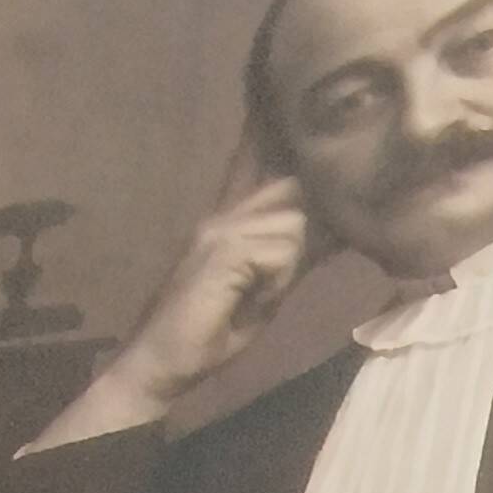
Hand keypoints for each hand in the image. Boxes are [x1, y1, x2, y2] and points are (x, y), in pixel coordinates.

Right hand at [102, 132, 329, 413]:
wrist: (163, 361)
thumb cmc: (209, 333)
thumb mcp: (263, 294)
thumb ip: (288, 262)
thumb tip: (329, 236)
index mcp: (232, 222)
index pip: (266, 173)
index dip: (288, 151)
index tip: (310, 131)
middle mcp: (224, 216)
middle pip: (289, 190)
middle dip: (313, 216)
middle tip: (310, 249)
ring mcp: (219, 230)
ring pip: (290, 227)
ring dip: (290, 266)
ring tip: (266, 294)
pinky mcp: (220, 253)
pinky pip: (277, 253)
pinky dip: (277, 280)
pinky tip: (260, 298)